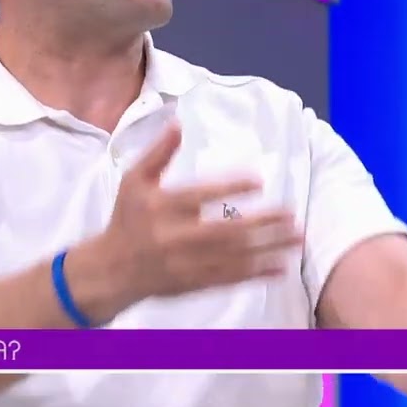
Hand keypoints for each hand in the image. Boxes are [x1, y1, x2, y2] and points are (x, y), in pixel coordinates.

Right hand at [99, 122, 303, 303]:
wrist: (112, 269)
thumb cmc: (126, 218)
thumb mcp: (134, 180)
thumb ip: (158, 153)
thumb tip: (178, 123)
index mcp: (159, 208)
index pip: (199, 196)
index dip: (229, 188)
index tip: (258, 180)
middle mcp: (173, 237)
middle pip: (224, 231)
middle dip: (261, 223)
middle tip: (290, 213)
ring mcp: (185, 264)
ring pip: (232, 257)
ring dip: (267, 248)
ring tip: (295, 238)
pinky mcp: (193, 284)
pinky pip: (228, 279)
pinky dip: (255, 274)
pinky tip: (279, 267)